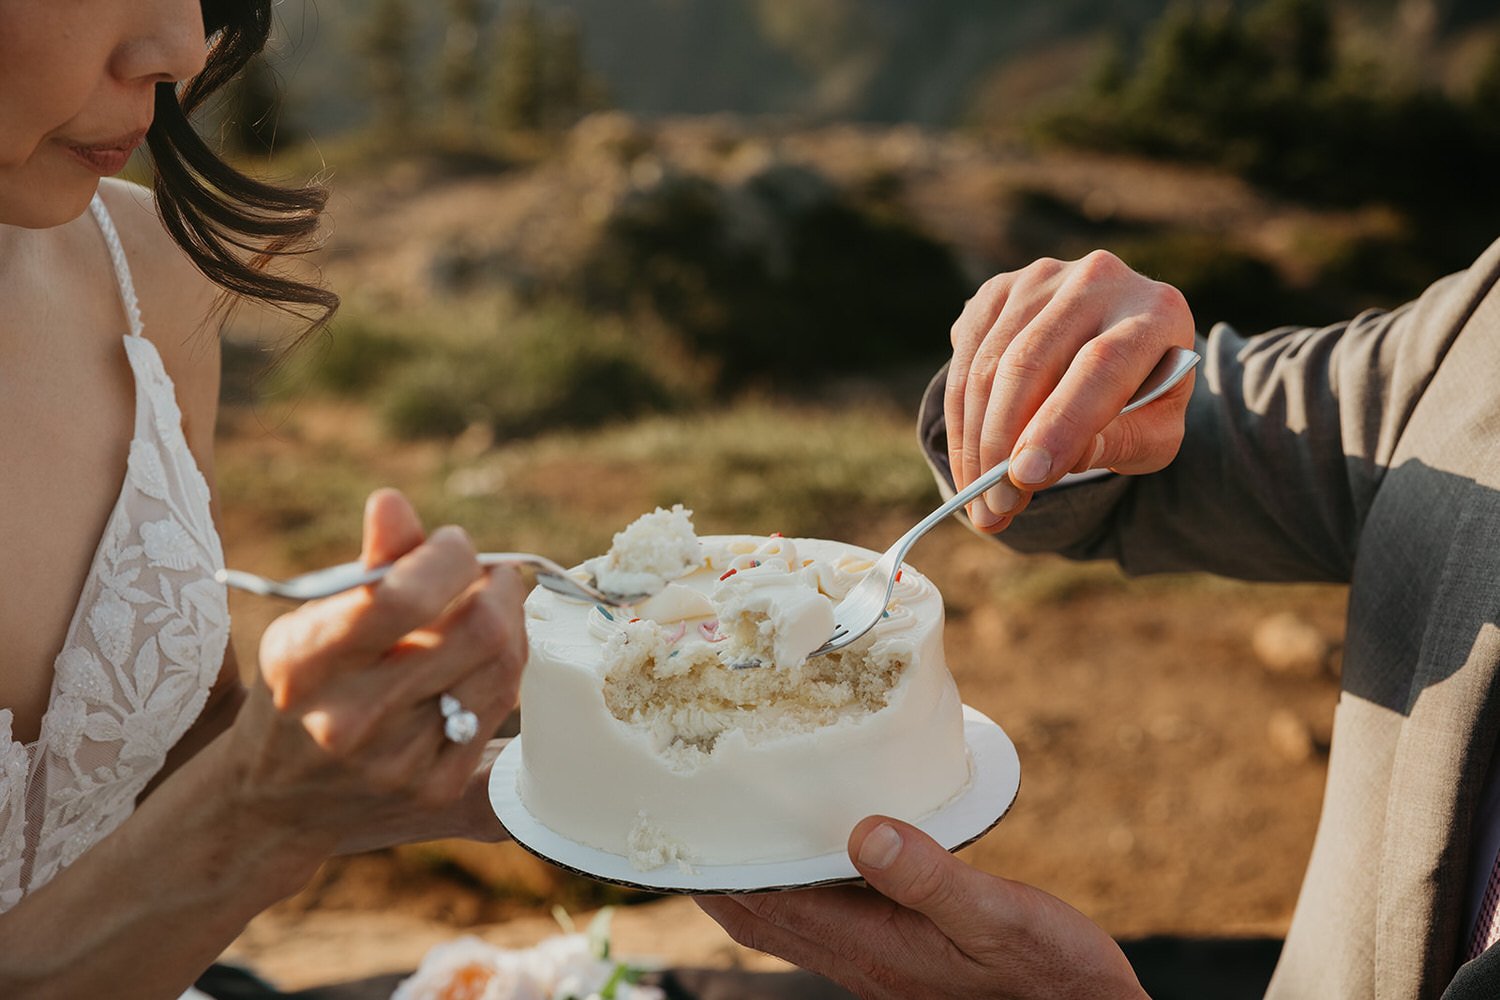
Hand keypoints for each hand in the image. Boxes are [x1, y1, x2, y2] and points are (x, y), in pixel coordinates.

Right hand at [226, 488, 527, 852]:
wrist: (272, 801)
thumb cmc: (300, 687)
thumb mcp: (311, 620)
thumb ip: (368, 563)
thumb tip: (394, 502)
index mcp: (305, 664)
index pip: (404, 597)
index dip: (449, 557)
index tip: (452, 544)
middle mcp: (350, 719)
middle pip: (477, 632)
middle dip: (497, 586)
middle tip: (488, 574)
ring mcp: (398, 762)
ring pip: (501, 668)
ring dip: (509, 623)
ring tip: (489, 607)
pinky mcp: (435, 788)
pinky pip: (499, 707)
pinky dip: (503, 668)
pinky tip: (485, 655)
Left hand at [696, 816, 1146, 999]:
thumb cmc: (1048, 975)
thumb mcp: (996, 917)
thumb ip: (930, 877)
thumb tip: (865, 832)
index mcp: (871, 947)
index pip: (767, 906)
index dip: (716, 872)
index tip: (677, 831)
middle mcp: (861, 959)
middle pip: (762, 920)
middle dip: (718, 878)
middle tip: (686, 827)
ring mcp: (878, 962)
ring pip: (790, 922)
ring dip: (756, 881)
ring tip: (737, 831)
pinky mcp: (900, 958)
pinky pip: (827, 920)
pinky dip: (802, 886)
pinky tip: (821, 853)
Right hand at [946, 250, 1195, 531]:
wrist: (1121, 346)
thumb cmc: (1145, 399)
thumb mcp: (1155, 434)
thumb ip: (1118, 445)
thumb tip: (1050, 464)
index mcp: (1155, 311)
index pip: (1100, 366)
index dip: (1060, 423)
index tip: (1025, 478)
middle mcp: (1098, 279)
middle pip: (1030, 363)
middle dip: (1002, 445)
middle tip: (995, 508)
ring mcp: (1042, 279)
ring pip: (988, 365)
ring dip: (973, 442)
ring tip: (980, 500)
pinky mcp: (1000, 290)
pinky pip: (964, 360)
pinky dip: (959, 420)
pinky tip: (970, 462)